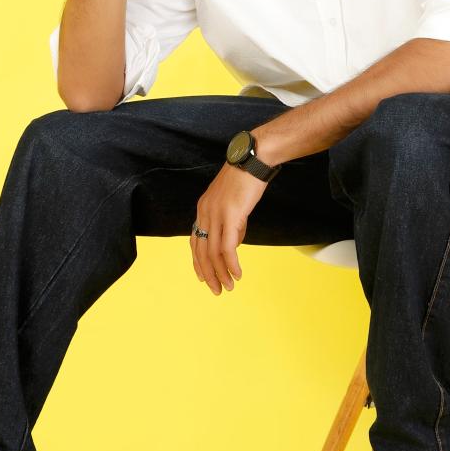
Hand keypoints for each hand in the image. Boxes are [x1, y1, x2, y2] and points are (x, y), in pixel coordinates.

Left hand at [190, 162, 268, 294]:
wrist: (253, 160)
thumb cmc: (246, 178)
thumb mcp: (233, 203)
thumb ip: (232, 223)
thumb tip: (234, 243)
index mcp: (203, 208)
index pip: (195, 241)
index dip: (198, 262)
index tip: (204, 278)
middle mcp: (205, 212)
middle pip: (202, 251)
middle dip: (209, 274)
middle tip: (216, 290)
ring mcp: (216, 214)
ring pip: (214, 252)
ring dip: (221, 273)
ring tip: (228, 287)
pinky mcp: (231, 215)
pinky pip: (228, 246)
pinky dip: (231, 263)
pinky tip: (237, 273)